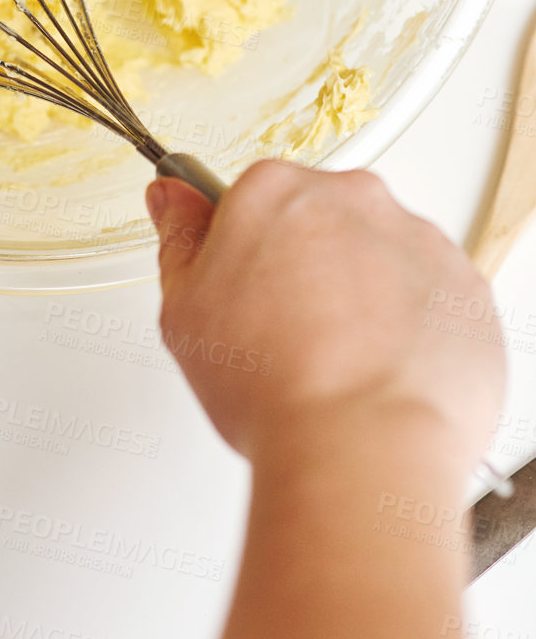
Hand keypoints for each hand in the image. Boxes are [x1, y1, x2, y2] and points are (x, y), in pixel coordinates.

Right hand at [149, 161, 504, 478]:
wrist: (363, 447)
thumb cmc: (274, 385)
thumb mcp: (184, 310)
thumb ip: (180, 239)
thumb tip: (173, 199)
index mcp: (275, 191)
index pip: (254, 199)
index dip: (245, 252)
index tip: (245, 288)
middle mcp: (351, 199)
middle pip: (321, 220)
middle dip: (306, 267)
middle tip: (287, 336)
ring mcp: (416, 241)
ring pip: (380, 256)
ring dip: (363, 295)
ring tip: (339, 364)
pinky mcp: (466, 288)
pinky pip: (433, 296)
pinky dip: (412, 326)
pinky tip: (382, 373)